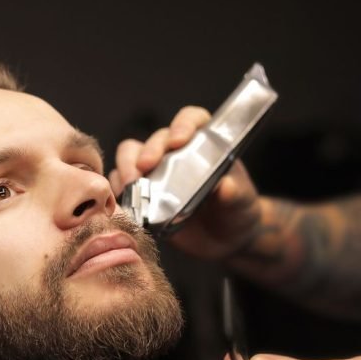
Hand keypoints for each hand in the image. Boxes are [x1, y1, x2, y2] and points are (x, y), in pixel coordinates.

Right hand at [109, 106, 263, 260]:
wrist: (226, 240)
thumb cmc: (237, 211)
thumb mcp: (243, 202)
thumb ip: (236, 193)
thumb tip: (226, 186)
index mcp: (203, 144)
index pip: (191, 120)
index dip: (182, 125)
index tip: (178, 140)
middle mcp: (176, 154)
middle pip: (156, 139)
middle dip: (148, 150)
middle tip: (145, 166)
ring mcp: (157, 174)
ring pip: (131, 156)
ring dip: (126, 167)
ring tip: (129, 185)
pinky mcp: (143, 196)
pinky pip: (121, 186)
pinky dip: (117, 190)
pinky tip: (121, 200)